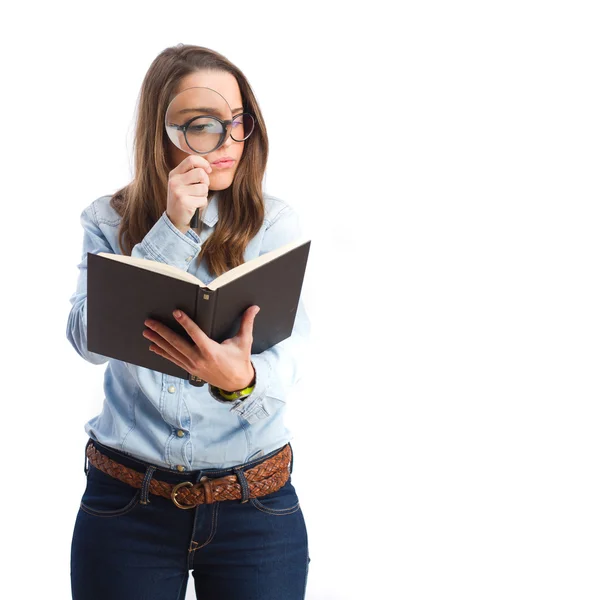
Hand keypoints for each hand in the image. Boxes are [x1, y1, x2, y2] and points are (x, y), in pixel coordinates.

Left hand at [142, 306, 259, 390]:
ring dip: (158, 341)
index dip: (185, 322)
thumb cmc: (240, 361)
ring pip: (172, 352)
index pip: (195, 334)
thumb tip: (254, 307)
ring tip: (147, 332)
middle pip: (177, 343)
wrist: (237, 383)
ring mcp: (193, 366)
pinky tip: (153, 347)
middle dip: (161, 332)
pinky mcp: (190, 370)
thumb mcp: (244, 342)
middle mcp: (199, 359)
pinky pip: (173, 360)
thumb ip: (246, 323)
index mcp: (211, 351)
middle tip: (150, 322)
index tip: (175, 313)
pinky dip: (162, 353)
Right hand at [166, 154, 212, 229]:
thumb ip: (192, 174)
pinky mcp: (185, 203)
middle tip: (202, 189)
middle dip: (206, 182)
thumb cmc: (183, 199)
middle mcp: (175, 181)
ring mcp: (179, 192)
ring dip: (204, 195)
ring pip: (204, 188)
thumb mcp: (182, 183)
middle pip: (200, 173)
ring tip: (195, 199)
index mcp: (174, 174)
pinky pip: (203, 200)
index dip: (203, 163)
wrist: (174, 219)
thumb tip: (207, 168)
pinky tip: (194, 206)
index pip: (191, 160)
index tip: (208, 170)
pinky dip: (202, 204)